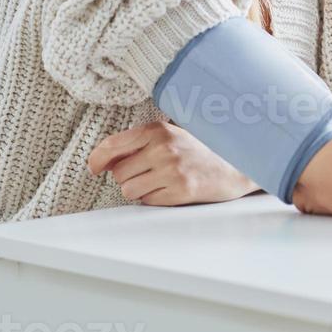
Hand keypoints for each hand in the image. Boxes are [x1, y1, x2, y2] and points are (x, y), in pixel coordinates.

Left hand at [88, 121, 259, 205]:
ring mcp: (172, 170)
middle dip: (128, 176)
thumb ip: (141, 142)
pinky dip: (155, 198)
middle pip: (119, 173)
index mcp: (159, 130)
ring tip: (160, 181)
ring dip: (139, 189)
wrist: (237, 165)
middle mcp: (163, 148)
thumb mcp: (173, 135)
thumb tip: (104, 160)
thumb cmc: (202, 149)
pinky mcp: (180, 191)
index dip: (97, 159)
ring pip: (129, 190)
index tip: (94, 167)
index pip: (112, 145)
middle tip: (148, 172)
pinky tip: (171, 188)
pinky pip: (147, 201)